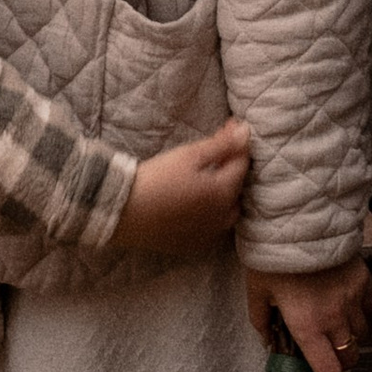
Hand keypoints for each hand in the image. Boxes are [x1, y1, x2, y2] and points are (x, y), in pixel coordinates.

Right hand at [117, 118, 252, 259]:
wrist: (125, 210)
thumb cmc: (157, 178)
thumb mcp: (190, 155)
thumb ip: (221, 144)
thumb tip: (246, 132)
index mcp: (223, 193)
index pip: (241, 164)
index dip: (238, 143)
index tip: (230, 126)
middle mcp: (222, 217)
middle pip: (237, 188)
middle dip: (233, 167)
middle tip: (219, 150)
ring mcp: (208, 234)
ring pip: (228, 211)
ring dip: (226, 194)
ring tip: (211, 177)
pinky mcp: (193, 245)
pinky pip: (213, 228)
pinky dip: (213, 214)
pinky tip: (199, 203)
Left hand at [247, 259, 371, 371]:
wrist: (300, 219)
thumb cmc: (274, 254)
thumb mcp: (256, 291)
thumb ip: (261, 320)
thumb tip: (267, 340)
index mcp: (308, 326)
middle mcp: (335, 317)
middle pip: (350, 357)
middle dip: (340, 362)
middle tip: (327, 355)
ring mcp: (353, 298)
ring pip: (362, 334)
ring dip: (350, 336)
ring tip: (334, 325)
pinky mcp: (363, 280)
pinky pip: (370, 307)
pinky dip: (362, 312)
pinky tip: (347, 304)